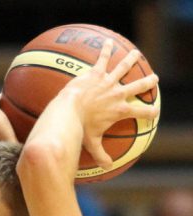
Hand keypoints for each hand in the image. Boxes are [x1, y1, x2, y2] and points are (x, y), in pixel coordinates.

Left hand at [61, 40, 158, 170]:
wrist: (68, 110)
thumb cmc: (79, 128)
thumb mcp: (91, 143)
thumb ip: (100, 155)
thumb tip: (106, 168)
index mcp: (121, 110)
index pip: (141, 112)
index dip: (150, 112)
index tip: (154, 113)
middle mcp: (118, 94)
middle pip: (138, 86)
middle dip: (148, 83)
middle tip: (154, 80)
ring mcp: (108, 82)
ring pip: (124, 68)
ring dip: (131, 60)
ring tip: (137, 54)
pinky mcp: (96, 73)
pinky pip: (102, 59)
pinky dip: (106, 50)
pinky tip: (108, 42)